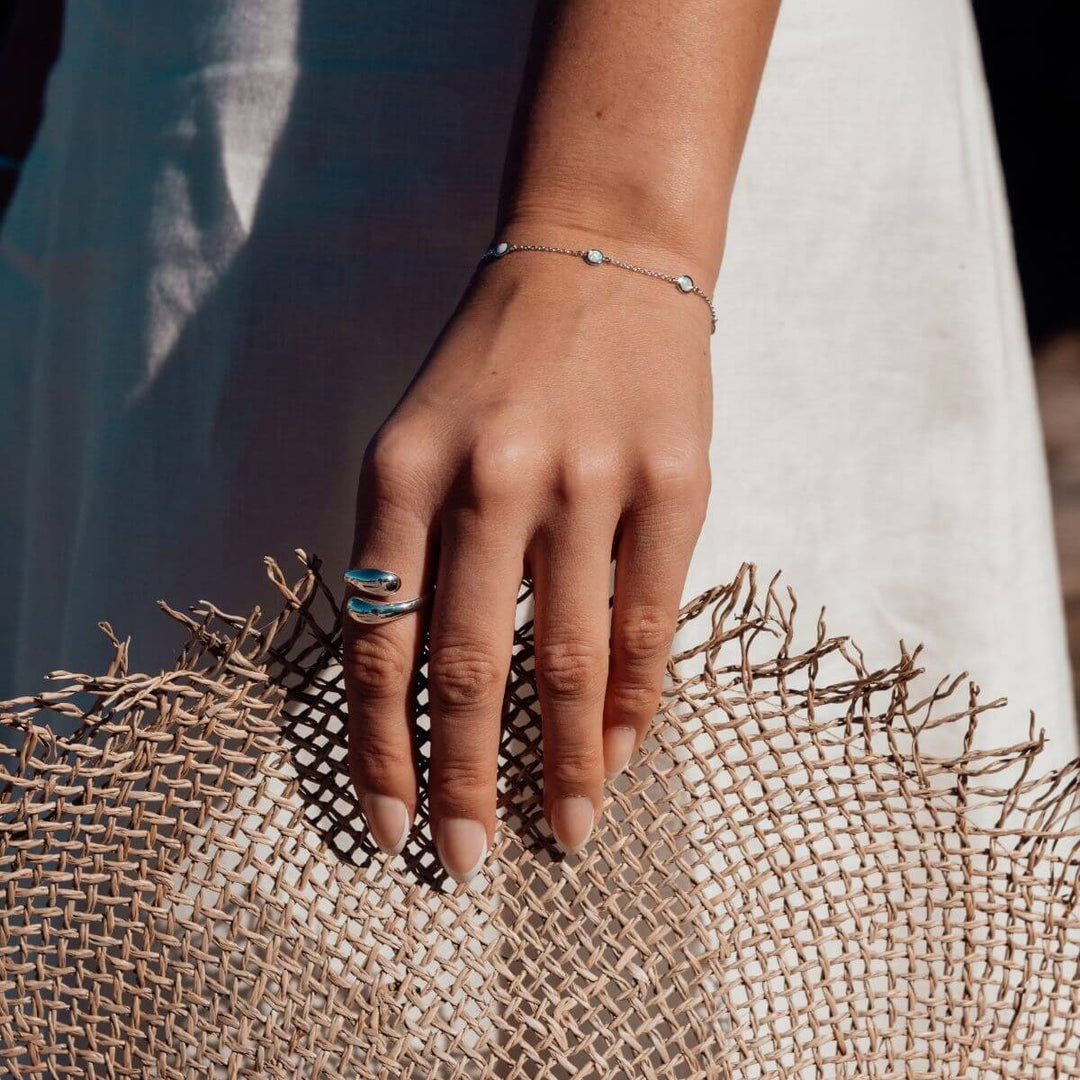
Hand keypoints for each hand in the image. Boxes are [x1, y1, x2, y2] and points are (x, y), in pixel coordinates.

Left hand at [342, 241, 712, 882]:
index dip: (380, 748)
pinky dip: (631, 701)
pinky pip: (649, 620)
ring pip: (567, 658)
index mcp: (405, 472)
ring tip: (564, 830)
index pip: (380, 640)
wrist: (600, 256)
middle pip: (468, 665)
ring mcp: (588, 481)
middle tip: (465, 860)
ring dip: (561, 761)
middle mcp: (490, 480)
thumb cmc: (498, 363)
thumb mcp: (420, 438)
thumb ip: (414, 551)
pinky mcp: (673, 484)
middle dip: (464, 780)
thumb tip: (424, 689)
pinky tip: (617, 753)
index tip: (386, 826)